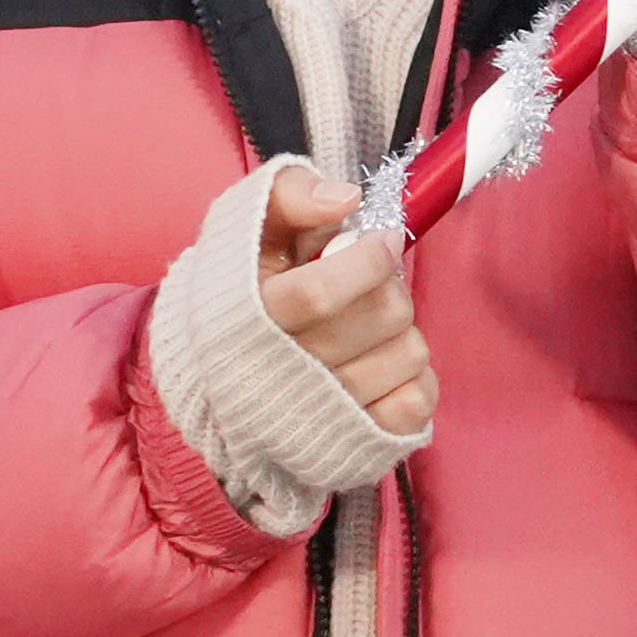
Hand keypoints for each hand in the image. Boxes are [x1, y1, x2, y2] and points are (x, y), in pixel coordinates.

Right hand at [255, 162, 432, 437]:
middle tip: (371, 282)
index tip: (381, 240)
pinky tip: (382, 361)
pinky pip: (417, 402)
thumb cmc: (247, 286)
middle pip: (379, 317)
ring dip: (401, 329)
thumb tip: (346, 200)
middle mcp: (283, 376)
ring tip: (370, 326)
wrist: (219, 374)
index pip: (318, 294)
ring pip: (407, 355)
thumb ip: (290, 195)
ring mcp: (324, 415)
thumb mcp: (251, 226)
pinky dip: (414, 377)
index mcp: (248, 318)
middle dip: (388, 286)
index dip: (366, 260)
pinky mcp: (358, 441)